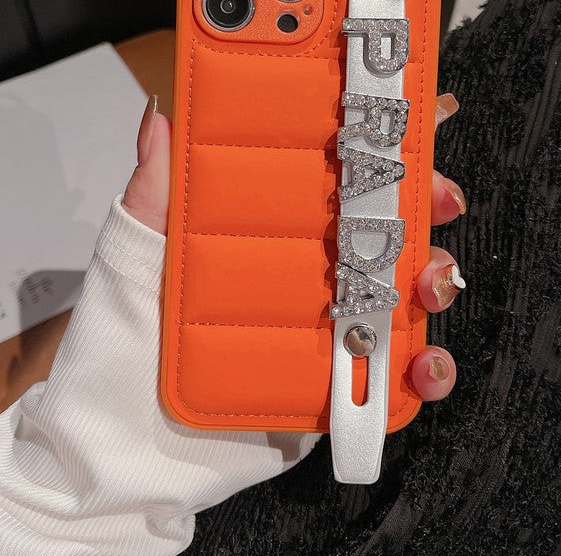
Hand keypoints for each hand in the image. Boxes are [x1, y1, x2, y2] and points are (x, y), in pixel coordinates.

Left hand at [122, 92, 465, 408]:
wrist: (122, 448)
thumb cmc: (121, 342)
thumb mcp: (134, 255)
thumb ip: (153, 191)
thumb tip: (160, 115)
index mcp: (272, 226)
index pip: (337, 172)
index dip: (384, 142)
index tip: (422, 112)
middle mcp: (310, 269)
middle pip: (386, 222)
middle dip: (426, 201)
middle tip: (439, 198)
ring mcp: (329, 324)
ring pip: (405, 289)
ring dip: (436, 277)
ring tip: (428, 283)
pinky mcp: (339, 382)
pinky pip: (399, 372)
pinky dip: (428, 367)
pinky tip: (422, 365)